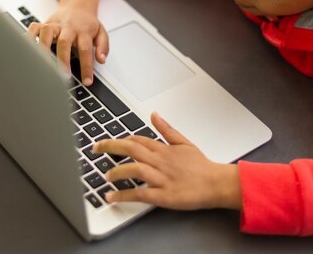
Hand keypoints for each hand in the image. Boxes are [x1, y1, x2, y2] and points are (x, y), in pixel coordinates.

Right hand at [26, 0, 107, 85]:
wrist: (78, 4)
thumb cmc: (87, 22)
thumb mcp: (101, 32)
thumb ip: (103, 46)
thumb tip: (101, 60)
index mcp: (83, 31)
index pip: (86, 50)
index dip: (86, 67)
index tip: (87, 81)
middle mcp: (68, 27)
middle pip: (64, 42)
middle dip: (63, 60)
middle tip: (63, 76)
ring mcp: (54, 25)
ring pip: (46, 33)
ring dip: (44, 49)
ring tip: (43, 66)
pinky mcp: (44, 23)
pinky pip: (34, 28)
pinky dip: (29, 37)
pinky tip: (28, 50)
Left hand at [93, 112, 242, 209]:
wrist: (216, 183)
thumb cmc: (202, 166)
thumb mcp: (184, 142)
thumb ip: (167, 130)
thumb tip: (154, 115)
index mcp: (164, 149)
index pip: (138, 140)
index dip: (121, 141)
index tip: (110, 143)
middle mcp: (160, 161)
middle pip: (131, 149)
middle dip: (110, 147)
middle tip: (95, 148)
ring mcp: (161, 178)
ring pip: (134, 170)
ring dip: (116, 172)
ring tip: (106, 175)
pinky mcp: (163, 196)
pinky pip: (140, 194)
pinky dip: (124, 195)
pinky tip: (112, 197)